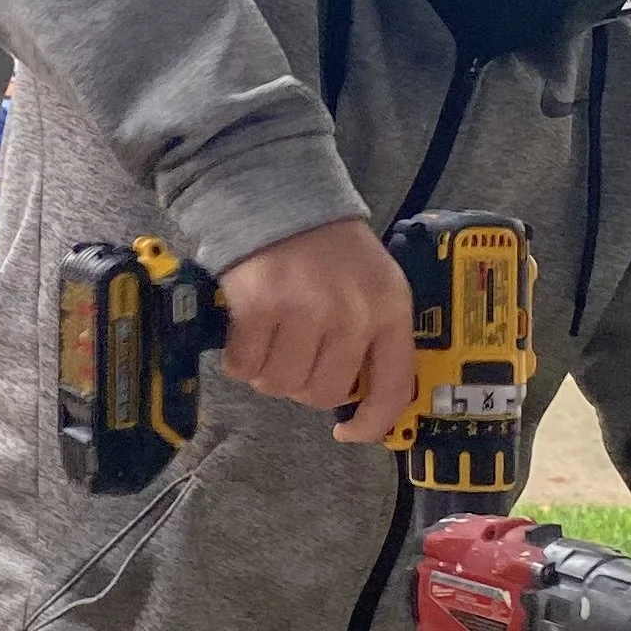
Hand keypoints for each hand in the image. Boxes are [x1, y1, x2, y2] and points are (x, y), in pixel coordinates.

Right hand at [215, 217, 417, 440]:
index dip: (370, 426)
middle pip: (323, 394)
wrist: (279, 197)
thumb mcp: (373, 286)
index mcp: (389, 310)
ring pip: (280, 385)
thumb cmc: (328, 249)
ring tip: (270, 338)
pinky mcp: (260, 308)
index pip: (390, 391)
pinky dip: (239, 357)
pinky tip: (247, 330)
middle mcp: (352, 315)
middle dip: (304, 385)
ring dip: (268, 371)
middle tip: (295, 355)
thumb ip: (374, 337)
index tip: (349, 433)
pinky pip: (244, 365)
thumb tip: (360, 401)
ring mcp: (305, 311)